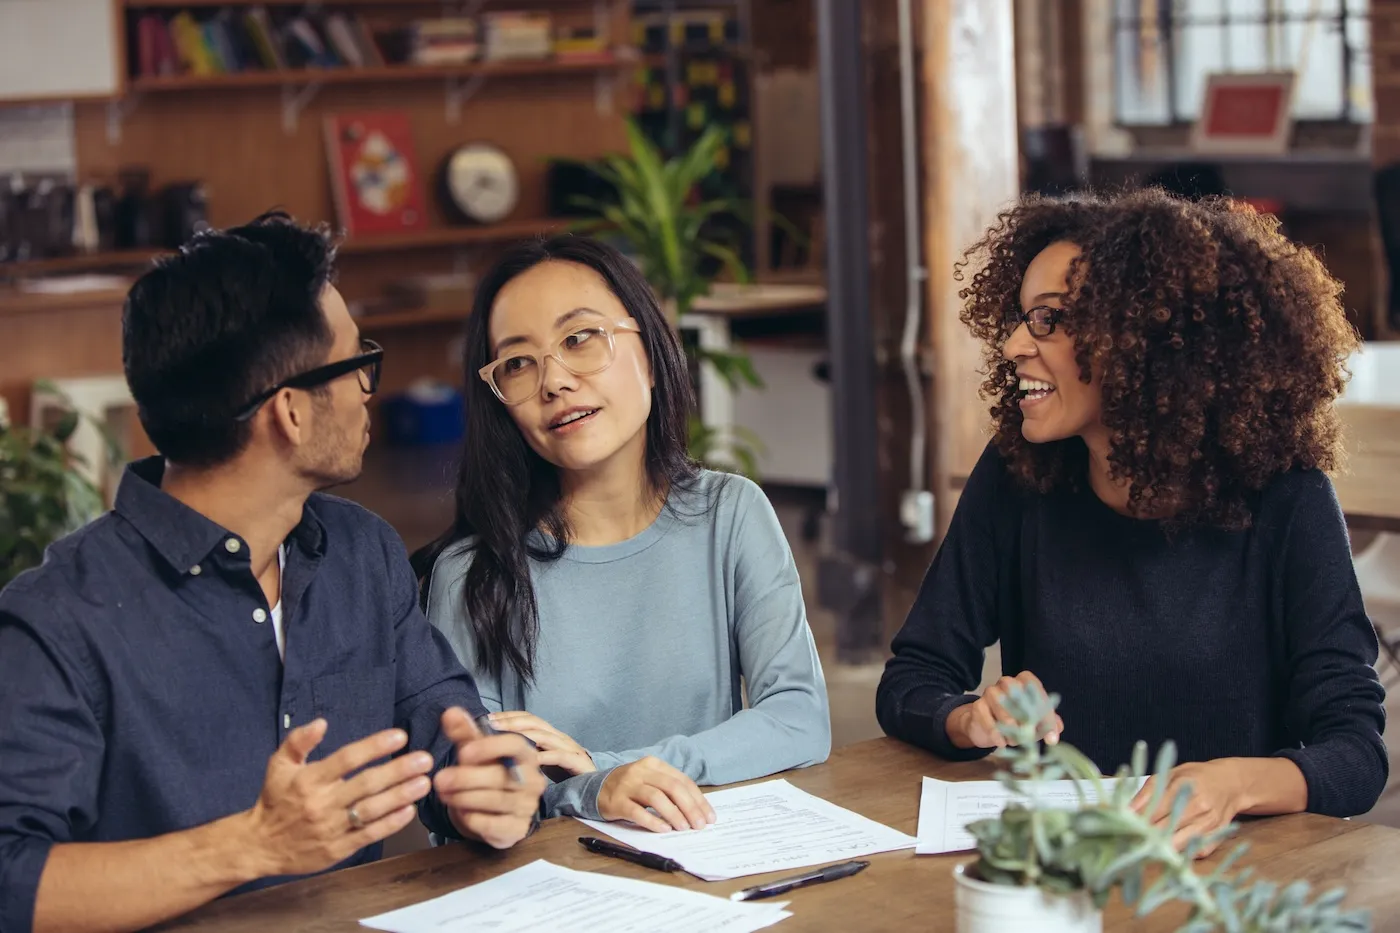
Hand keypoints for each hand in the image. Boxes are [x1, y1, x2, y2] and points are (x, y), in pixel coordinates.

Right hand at [244, 719, 433, 876]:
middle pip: (366, 784)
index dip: (374, 746)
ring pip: (371, 810)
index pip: (347, 759)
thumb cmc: (274, 800)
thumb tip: (322, 722)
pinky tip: (408, 811)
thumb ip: (299, 741)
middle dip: (398, 771)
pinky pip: (368, 835)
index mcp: (309, 780)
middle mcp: (322, 803)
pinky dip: (390, 823)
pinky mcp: (337, 850)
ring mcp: (331, 828)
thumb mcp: (278, 765)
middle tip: (425, 759)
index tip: (400, 736)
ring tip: (424, 783)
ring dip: (400, 796)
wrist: (259, 845)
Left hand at [435, 707, 546, 848]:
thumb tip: (450, 712)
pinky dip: (474, 819)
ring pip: (496, 800)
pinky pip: (494, 824)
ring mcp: (527, 806)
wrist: (495, 811)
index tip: (463, 753)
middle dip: (467, 777)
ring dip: (465, 797)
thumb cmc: (487, 772)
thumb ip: (464, 732)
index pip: (515, 745)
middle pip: (501, 776)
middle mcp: (533, 779)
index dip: (489, 747)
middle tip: (439, 779)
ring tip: (443, 794)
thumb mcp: (475, 751)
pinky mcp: (517, 829)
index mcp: (526, 754)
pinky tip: (461, 812)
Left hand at [489, 711, 595, 774]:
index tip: (488, 719)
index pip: (528, 718)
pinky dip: (545, 756)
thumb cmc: (563, 778)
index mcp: (550, 736)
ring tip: (505, 739)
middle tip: (491, 726)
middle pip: (535, 723)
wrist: (595, 790)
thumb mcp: (540, 764)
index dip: (509, 716)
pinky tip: (530, 760)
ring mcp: (570, 749)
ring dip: (524, 735)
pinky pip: (561, 756)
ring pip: (546, 736)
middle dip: (512, 722)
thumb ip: (524, 754)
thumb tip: (496, 749)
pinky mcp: (579, 763)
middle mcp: (559, 738)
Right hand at [598, 756, 716, 833]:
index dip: (698, 800)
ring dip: (674, 814)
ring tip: (683, 828)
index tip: (709, 817)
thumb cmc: (630, 787)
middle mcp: (641, 771)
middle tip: (699, 825)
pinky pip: (637, 811)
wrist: (595, 788)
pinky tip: (663, 829)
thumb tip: (697, 811)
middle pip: (672, 787)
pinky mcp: (616, 801)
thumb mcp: (650, 781)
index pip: (682, 781)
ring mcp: (628, 785)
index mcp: (654, 764)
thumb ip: (670, 790)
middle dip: (690, 808)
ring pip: (656, 798)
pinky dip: (652, 821)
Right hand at [945, 671, 1064, 749]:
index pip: (1036, 690)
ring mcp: (990, 692)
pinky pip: (985, 716)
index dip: (1045, 712)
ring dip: (1010, 726)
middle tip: (1031, 736)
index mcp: (1024, 682)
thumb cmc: (1016, 721)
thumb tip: (1053, 737)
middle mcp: (1007, 683)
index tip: (1051, 736)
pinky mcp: (977, 705)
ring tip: (1016, 741)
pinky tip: (1001, 743)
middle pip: (1016, 692)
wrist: (986, 727)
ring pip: (1000, 704)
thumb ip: (1048, 725)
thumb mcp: (1036, 723)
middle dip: (1026, 717)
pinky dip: (994, 731)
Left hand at [1131, 760, 1246, 858]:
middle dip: (1144, 837)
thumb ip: (1148, 792)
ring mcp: (1208, 824)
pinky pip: (1193, 852)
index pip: (1153, 811)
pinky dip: (1179, 853)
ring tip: (1145, 847)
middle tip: (1128, 841)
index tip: (1120, 828)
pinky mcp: (1216, 838)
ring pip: (1177, 845)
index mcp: (1182, 786)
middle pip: (1164, 830)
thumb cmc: (1195, 777)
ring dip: (1160, 849)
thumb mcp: (1170, 775)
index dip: (1135, 822)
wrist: (1232, 784)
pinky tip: (1167, 851)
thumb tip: (1126, 809)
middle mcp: (1197, 806)